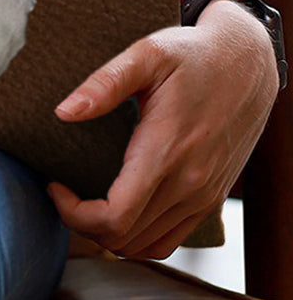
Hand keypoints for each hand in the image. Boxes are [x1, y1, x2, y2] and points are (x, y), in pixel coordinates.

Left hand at [47, 0, 279, 259]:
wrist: (246, 64)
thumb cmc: (192, 55)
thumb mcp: (146, 54)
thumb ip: (104, 84)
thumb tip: (64, 111)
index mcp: (166, 151)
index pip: (115, 216)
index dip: (74, 213)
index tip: (54, 185)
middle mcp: (189, 183)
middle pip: (125, 238)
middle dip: (83, 223)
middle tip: (61, 191)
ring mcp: (203, 195)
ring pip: (147, 245)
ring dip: (109, 234)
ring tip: (83, 201)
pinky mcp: (211, 197)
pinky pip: (171, 238)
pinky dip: (138, 236)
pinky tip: (118, 208)